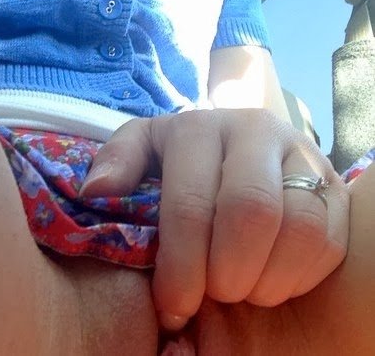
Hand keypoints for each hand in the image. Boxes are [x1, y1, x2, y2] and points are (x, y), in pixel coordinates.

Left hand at [79, 108, 348, 330]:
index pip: (191, 201)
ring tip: (242, 291)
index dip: (181, 265)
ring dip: (266, 279)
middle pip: (251, 212)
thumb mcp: (146, 154)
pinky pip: (328, 241)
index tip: (172, 306)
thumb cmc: (183, 163)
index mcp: (200, 125)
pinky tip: (270, 279)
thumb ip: (120, 162)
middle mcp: (255, 129)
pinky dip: (298, 276)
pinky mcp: (333, 185)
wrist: (242, 151)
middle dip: (227, 274)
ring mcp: (301, 154)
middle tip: (214, 297)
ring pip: (298, 228)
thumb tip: (97, 190)